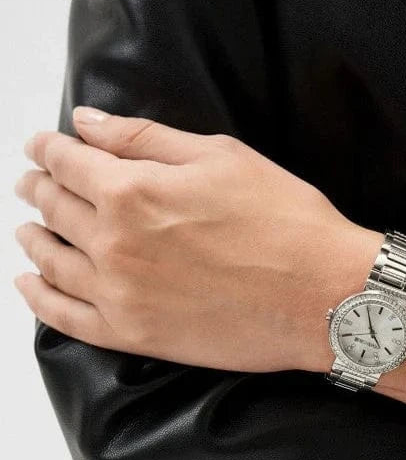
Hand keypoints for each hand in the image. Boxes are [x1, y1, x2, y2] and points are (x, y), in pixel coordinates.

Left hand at [13, 106, 382, 371]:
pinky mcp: (135, 335)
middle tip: (32, 183)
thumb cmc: (285, 221)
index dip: (48, 150)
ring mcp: (120, 295)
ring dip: (32, 239)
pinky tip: (30, 283)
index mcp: (133, 191)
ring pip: (51, 261)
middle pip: (53, 208)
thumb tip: (86, 124)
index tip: (40, 147)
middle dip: (38, 188)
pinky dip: (39, 297)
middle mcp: (115, 243)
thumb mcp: (221, 157)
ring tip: (28, 230)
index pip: (67, 162)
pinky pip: (65, 317)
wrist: (323, 295)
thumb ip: (145, 139)